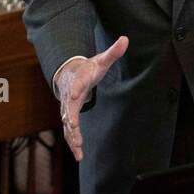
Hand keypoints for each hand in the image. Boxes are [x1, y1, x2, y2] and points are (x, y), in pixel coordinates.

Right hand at [54, 36, 128, 160]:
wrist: (70, 74)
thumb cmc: (88, 68)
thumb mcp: (101, 60)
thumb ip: (113, 52)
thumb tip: (126, 39)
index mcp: (79, 80)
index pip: (76, 84)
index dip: (76, 88)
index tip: (76, 94)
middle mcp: (70, 95)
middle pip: (68, 108)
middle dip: (70, 119)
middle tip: (74, 128)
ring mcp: (67, 107)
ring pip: (67, 123)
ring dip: (72, 136)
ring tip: (78, 149)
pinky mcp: (68, 116)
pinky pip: (69, 130)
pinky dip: (72, 142)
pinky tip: (78, 155)